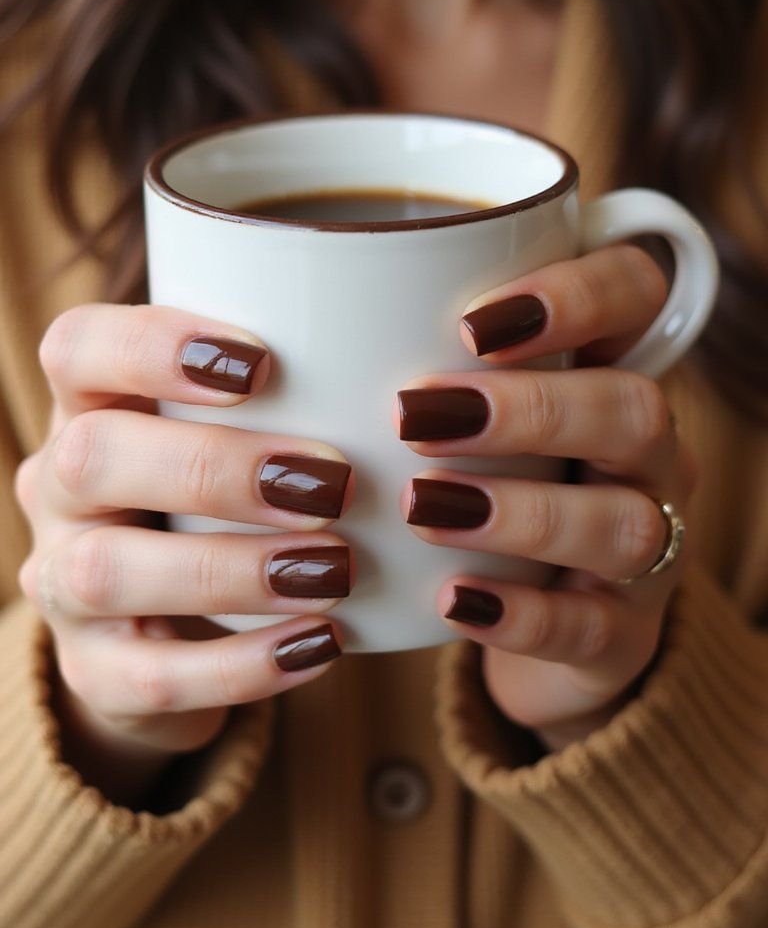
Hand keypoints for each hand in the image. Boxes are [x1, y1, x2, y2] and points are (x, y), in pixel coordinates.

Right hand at [15, 304, 353, 802]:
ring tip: (335, 569)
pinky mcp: (92, 674)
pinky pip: (149, 677)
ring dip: (232, 568)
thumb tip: (446, 357)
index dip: (155, 346)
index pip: (77, 348)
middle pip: (92, 457)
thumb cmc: (231, 494)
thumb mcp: (246, 431)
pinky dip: (243, 665)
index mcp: (90, 402)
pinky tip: (324, 646)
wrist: (175, 627)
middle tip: (331, 483)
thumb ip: (302, 391)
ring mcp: (62, 585)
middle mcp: (56, 486)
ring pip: (108, 572)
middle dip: (215, 468)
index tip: (263, 362)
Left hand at [396, 244, 696, 751]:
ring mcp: (649, 545)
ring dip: (522, 513)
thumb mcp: (453, 409)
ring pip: (627, 522)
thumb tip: (247, 301)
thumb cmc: (474, 482)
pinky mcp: (624, 634)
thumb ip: (399, 353)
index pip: (635, 293)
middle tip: (414, 416)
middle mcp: (644, 451)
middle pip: (636, 408)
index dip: (576, 296)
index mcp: (608, 366)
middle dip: (530, 408)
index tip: (469, 323)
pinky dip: (521, 614)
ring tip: (420, 508)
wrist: (536, 622)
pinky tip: (450, 603)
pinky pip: (594, 625)